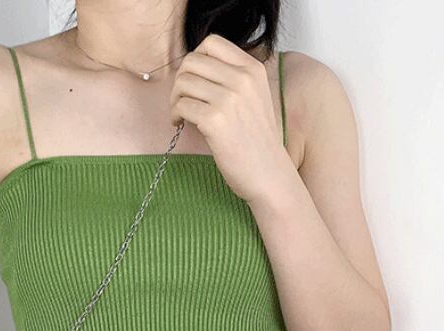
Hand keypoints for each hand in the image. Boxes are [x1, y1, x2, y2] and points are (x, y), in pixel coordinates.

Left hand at [169, 33, 291, 203]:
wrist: (268, 174)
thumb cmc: (256, 141)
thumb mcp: (254, 98)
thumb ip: (232, 79)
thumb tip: (194, 70)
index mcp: (252, 69)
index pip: (212, 43)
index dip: (195, 60)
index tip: (195, 80)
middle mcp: (242, 79)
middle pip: (192, 61)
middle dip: (180, 80)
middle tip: (182, 100)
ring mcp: (229, 99)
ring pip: (183, 82)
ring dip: (175, 99)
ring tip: (181, 115)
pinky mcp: (215, 120)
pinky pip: (181, 105)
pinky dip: (175, 115)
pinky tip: (181, 124)